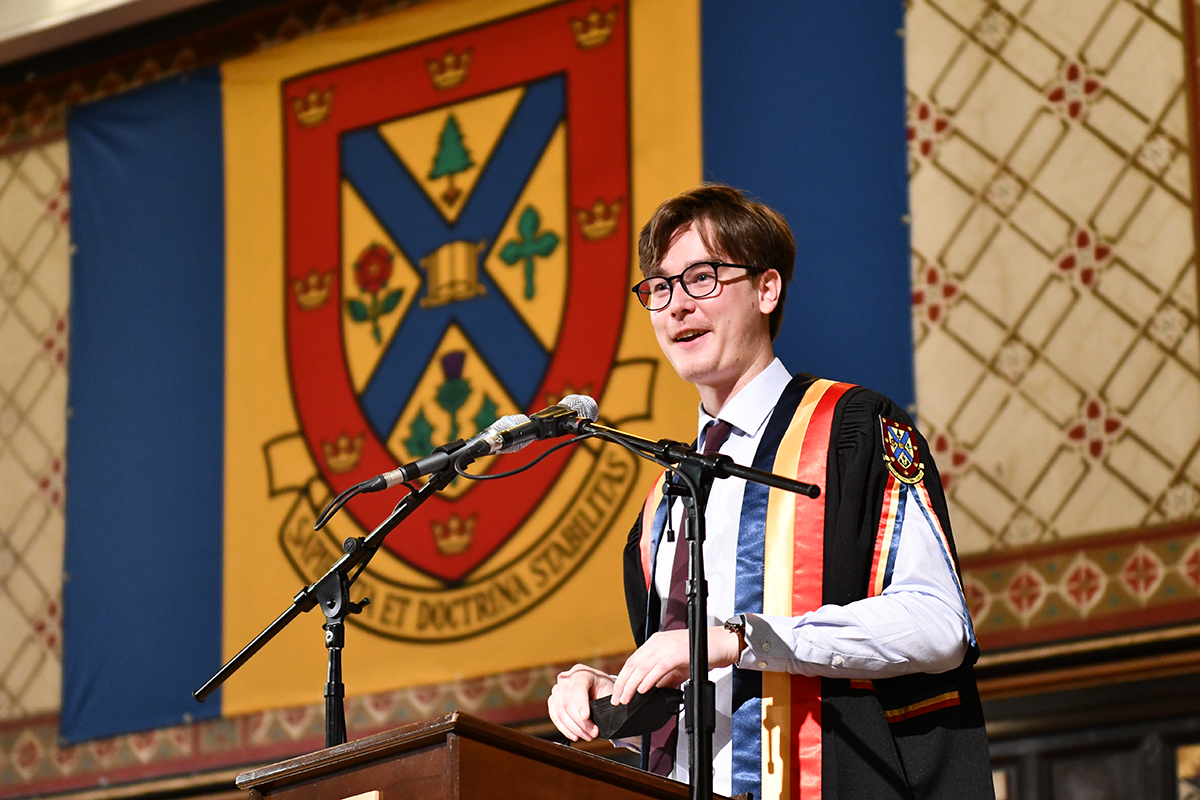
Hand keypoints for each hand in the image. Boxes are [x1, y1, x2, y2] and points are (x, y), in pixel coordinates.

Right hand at [548, 664, 615, 741]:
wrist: (598, 689)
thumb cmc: (606, 691)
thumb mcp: (610, 692)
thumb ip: (606, 702)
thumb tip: (602, 717)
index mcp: (581, 672)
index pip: (577, 687)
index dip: (581, 703)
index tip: (586, 717)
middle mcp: (566, 678)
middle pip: (567, 702)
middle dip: (580, 721)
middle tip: (593, 733)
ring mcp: (557, 689)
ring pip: (560, 711)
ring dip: (574, 728)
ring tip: (588, 736)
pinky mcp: (553, 701)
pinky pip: (555, 716)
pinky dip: (564, 728)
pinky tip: (575, 736)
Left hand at [609, 626, 741, 705]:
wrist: (722, 644)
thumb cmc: (702, 652)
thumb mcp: (677, 666)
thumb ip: (663, 677)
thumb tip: (651, 691)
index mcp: (656, 642)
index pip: (632, 661)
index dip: (623, 678)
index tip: (618, 693)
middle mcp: (659, 642)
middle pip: (634, 664)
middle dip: (623, 684)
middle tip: (618, 700)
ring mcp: (668, 646)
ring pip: (643, 666)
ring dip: (632, 684)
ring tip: (627, 698)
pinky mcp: (679, 652)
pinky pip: (659, 667)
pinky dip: (649, 679)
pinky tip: (643, 690)